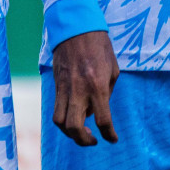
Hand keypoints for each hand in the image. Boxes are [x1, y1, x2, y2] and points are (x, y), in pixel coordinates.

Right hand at [52, 31, 119, 146]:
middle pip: (75, 127)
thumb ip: (106, 92)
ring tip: (81, 132)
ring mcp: (65, 89)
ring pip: (60, 123)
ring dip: (70, 133)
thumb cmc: (100, 47)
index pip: (102, 119)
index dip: (108, 134)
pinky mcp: (56, 86)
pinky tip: (73, 116)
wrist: (76, 29)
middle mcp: (79, 91)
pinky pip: (56, 110)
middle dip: (84, 140)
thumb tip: (96, 110)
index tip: (112, 139)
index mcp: (98, 86)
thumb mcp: (113, 69)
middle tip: (93, 140)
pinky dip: (63, 120)